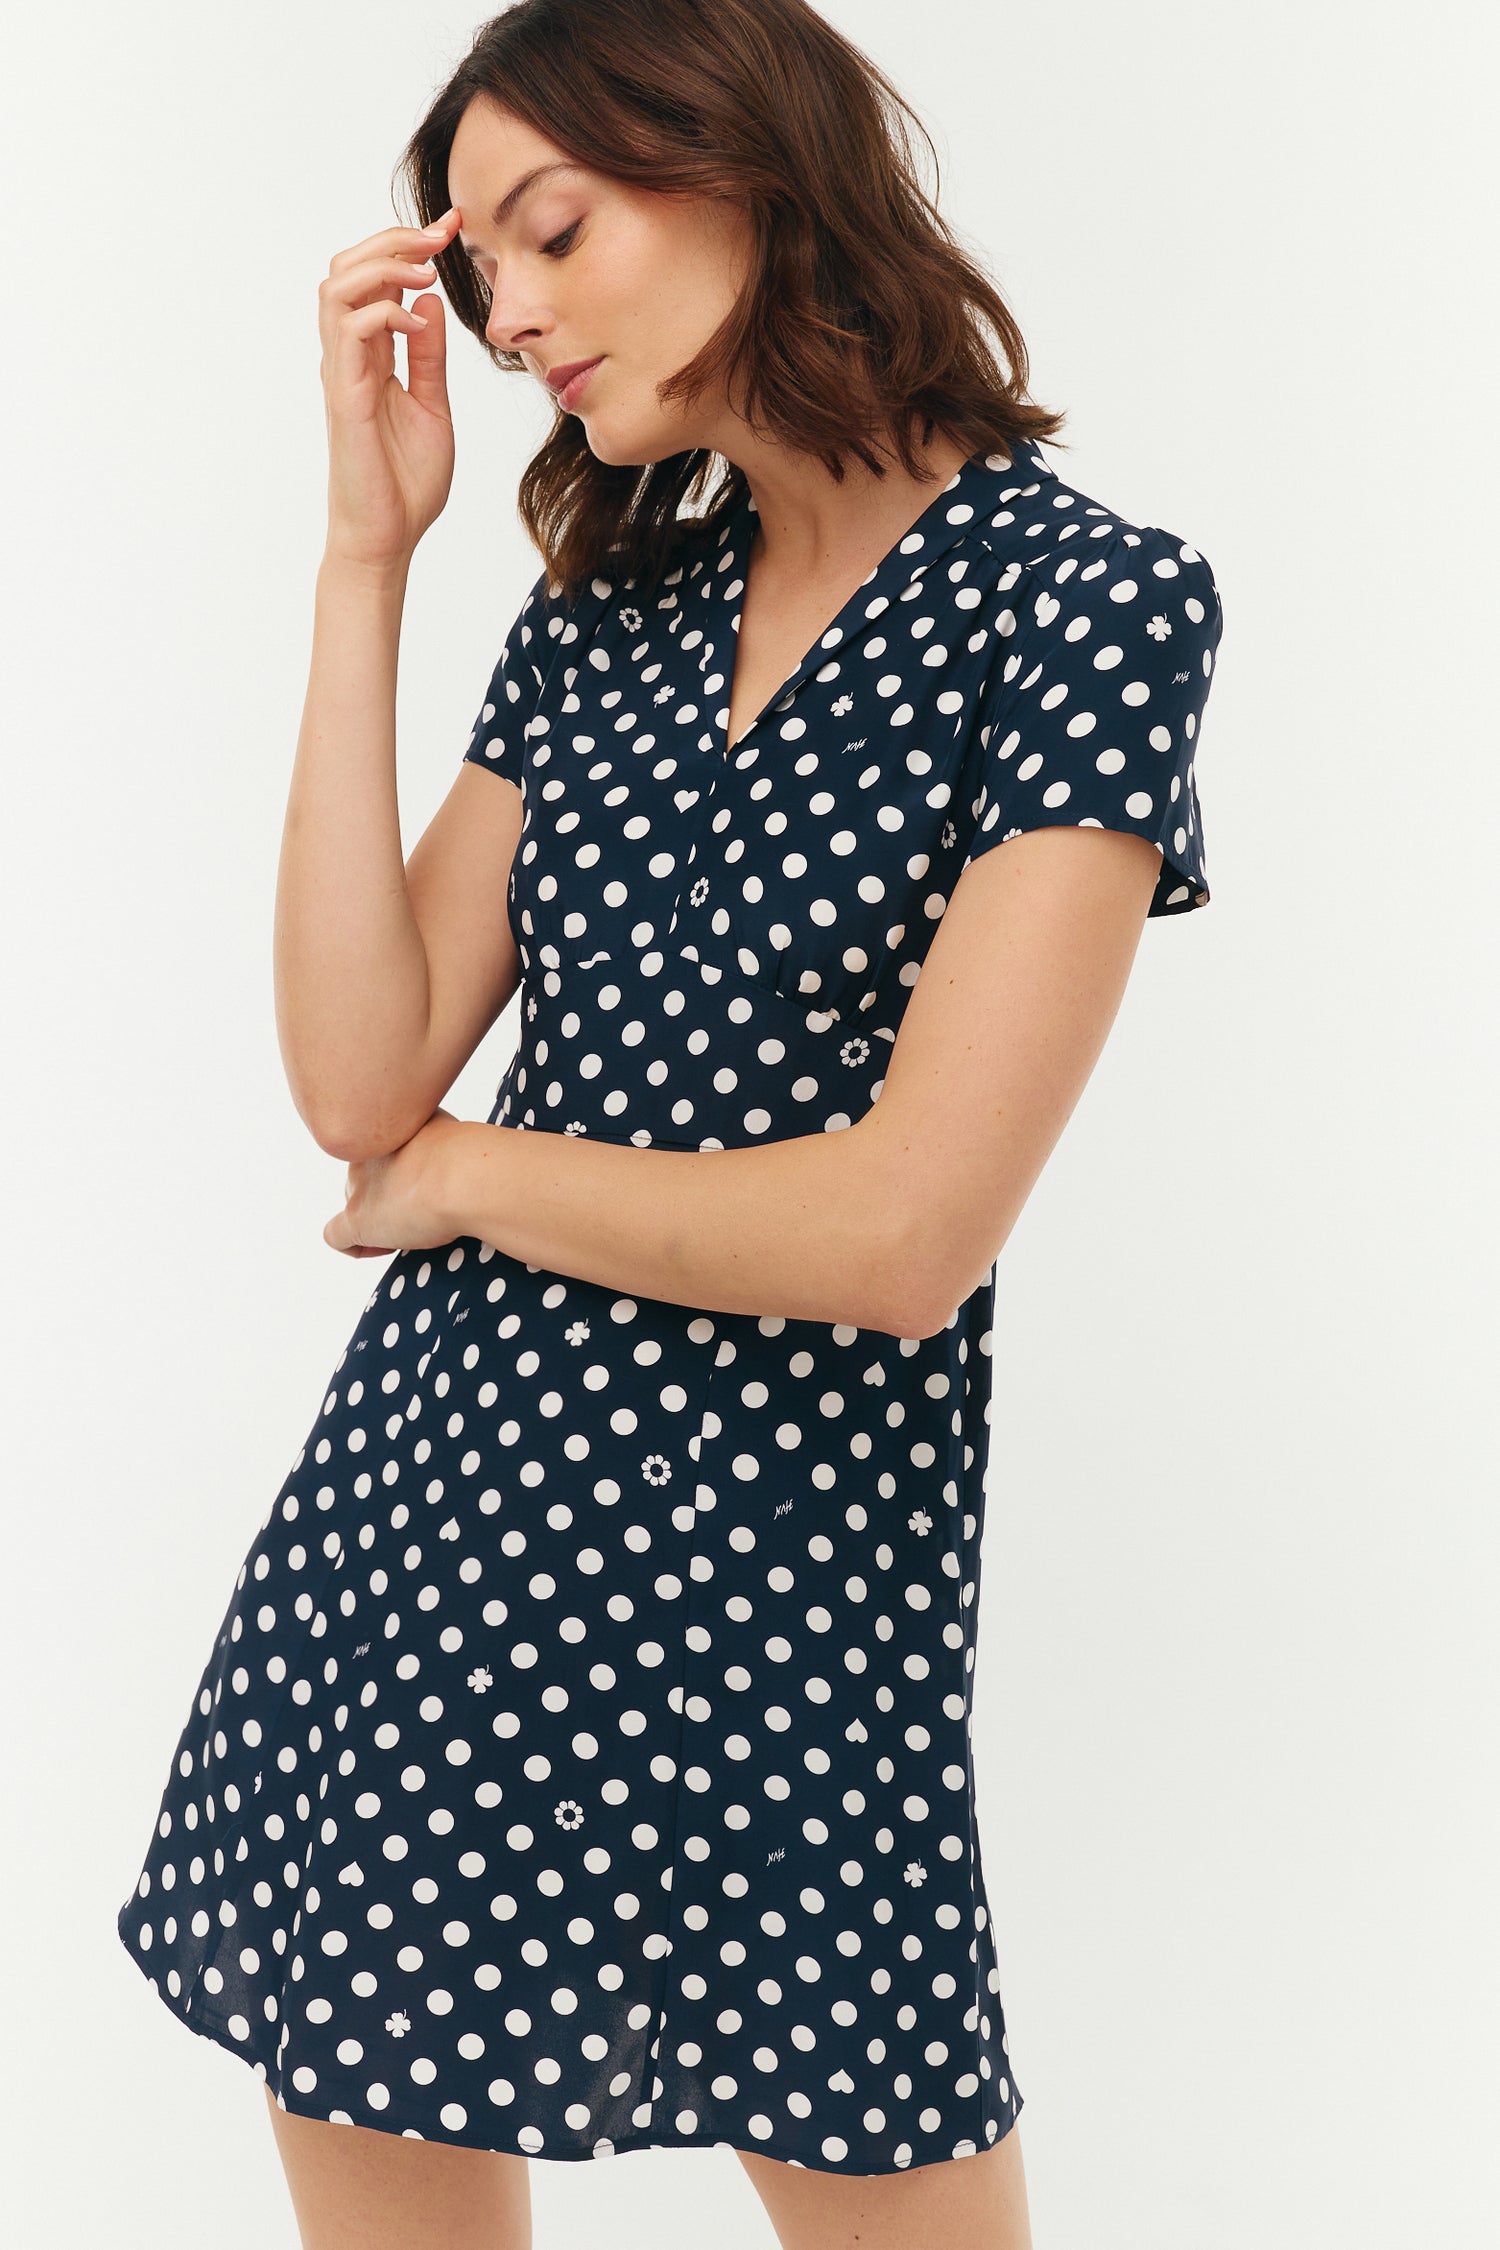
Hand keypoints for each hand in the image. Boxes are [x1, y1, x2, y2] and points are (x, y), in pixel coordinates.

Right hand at [317, 204, 461, 571]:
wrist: (388, 537)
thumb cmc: (406, 483)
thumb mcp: (433, 406)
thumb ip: (430, 356)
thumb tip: (431, 304)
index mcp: (371, 356)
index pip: (376, 280)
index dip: (409, 247)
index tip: (453, 230)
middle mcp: (349, 357)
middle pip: (346, 267)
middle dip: (393, 240)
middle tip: (440, 237)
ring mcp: (342, 374)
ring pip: (337, 287)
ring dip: (382, 265)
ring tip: (425, 272)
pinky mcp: (345, 396)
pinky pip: (350, 331)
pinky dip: (385, 312)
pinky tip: (419, 323)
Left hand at [323, 1107, 468, 1259]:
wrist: (461, 1175)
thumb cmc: (465, 1154)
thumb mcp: (447, 1129)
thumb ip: (432, 1138)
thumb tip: (438, 1153)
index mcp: (386, 1131)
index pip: (383, 1152)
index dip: (402, 1173)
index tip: (423, 1184)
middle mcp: (365, 1155)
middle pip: (368, 1180)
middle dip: (390, 1197)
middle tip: (423, 1209)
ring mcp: (359, 1188)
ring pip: (357, 1206)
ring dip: (381, 1220)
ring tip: (415, 1228)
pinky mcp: (356, 1220)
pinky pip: (337, 1237)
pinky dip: (359, 1246)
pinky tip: (384, 1247)